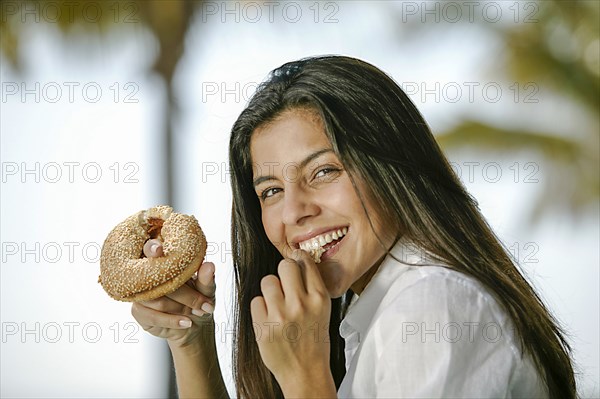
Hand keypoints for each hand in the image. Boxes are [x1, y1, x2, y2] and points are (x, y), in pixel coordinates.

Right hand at [131, 247, 216, 348]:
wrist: (195, 323)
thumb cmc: (198, 299)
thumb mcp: (206, 289)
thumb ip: (206, 278)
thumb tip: (209, 266)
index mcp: (163, 262)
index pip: (151, 250)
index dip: (152, 248)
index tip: (159, 249)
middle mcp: (147, 275)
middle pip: (159, 281)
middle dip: (186, 295)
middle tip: (203, 304)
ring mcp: (140, 293)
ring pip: (157, 301)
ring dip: (180, 309)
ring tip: (196, 312)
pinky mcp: (139, 312)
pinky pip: (153, 316)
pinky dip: (173, 321)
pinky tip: (186, 322)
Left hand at [250, 250, 334, 392]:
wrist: (305, 373)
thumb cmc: (313, 342)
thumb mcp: (322, 312)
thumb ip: (311, 289)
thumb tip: (297, 263)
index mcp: (319, 298)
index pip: (305, 262)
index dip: (297, 259)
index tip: (294, 260)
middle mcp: (301, 304)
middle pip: (284, 266)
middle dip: (282, 273)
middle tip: (284, 286)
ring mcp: (281, 314)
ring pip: (267, 281)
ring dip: (270, 291)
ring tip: (276, 305)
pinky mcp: (263, 325)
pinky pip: (255, 301)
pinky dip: (260, 309)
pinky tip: (269, 319)